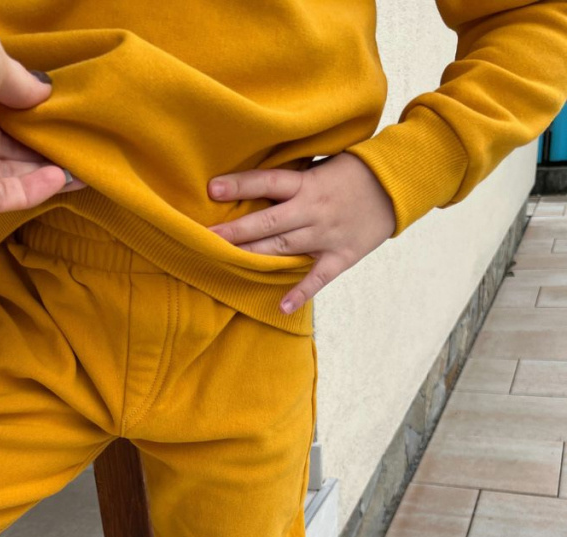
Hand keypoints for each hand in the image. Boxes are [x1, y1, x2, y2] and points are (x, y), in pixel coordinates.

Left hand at [0, 0, 86, 211]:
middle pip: (1, 138)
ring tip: (79, 169)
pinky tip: (60, 180)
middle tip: (78, 149)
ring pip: (2, 169)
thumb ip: (19, 80)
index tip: (59, 115)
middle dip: (39, 146)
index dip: (27, 108)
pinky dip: (29, 190)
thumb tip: (44, 93)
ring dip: (40, 171)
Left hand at [206, 152, 395, 312]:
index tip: (212, 189)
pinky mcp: (341, 255)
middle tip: (206, 237)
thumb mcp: (323, 164)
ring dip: (255, 256)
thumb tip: (258, 181)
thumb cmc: (354, 172)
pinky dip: (301, 292)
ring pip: (285, 247)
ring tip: (226, 262)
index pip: (268, 181)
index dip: (240, 185)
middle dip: (236, 230)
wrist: (397, 186)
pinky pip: (319, 277)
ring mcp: (326, 235)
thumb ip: (294, 175)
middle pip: (268, 221)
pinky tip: (282, 307)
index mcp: (308, 183)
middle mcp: (313, 209)